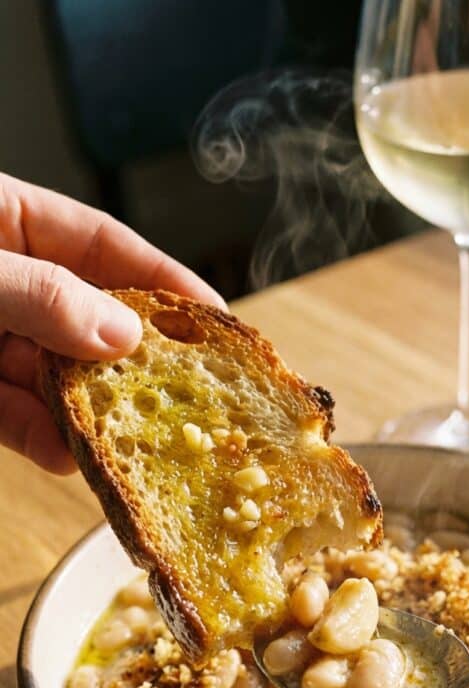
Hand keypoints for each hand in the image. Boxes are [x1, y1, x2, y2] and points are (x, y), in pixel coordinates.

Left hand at [0, 173, 225, 473]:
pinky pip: (7, 412)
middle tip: (188, 394)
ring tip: (130, 439)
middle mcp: (7, 278)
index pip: (104, 247)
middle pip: (87, 317)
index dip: (163, 281)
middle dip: (132, 358)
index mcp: (5, 218)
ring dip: (87, 410)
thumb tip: (123, 333)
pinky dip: (33, 434)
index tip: (216, 318)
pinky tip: (63, 456)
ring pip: (51, 373)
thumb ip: (39, 293)